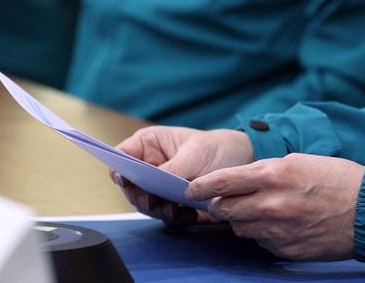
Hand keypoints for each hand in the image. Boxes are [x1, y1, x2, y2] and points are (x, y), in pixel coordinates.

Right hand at [113, 126, 253, 225]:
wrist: (245, 162)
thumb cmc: (217, 147)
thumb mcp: (194, 153)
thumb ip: (171, 168)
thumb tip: (153, 185)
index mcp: (148, 145)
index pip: (121, 157)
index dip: (119, 168)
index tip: (125, 180)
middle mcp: (151, 167)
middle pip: (130, 186)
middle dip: (140, 196)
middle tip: (153, 199)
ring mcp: (162, 187)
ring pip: (146, 204)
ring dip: (159, 209)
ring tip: (176, 208)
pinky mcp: (175, 204)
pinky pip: (167, 216)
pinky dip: (176, 218)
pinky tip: (190, 214)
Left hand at [186, 153, 364, 260]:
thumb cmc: (336, 179)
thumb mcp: (297, 161)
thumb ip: (263, 171)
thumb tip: (237, 181)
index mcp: (272, 174)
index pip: (222, 182)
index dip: (201, 187)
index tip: (190, 189)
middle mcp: (271, 203)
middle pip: (225, 209)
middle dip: (221, 204)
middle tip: (226, 200)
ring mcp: (278, 230)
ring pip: (240, 228)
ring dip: (243, 220)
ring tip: (262, 210)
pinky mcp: (286, 249)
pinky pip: (260, 242)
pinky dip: (263, 234)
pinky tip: (281, 224)